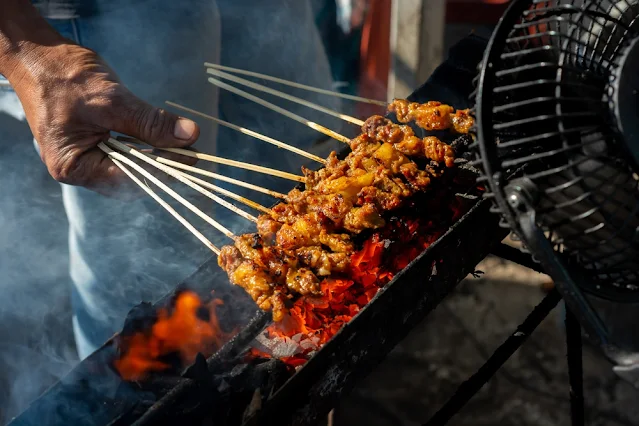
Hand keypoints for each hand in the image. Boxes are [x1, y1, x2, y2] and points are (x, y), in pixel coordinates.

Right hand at [6, 40, 199, 195]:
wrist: (39, 56)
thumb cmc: (64, 77)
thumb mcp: (111, 100)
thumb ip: (150, 122)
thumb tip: (190, 135)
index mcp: (73, 167)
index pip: (127, 178)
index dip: (162, 169)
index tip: (191, 157)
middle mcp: (79, 169)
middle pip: (130, 178)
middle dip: (163, 166)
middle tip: (193, 153)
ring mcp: (86, 158)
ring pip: (131, 167)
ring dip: (158, 157)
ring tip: (185, 147)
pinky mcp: (96, 144)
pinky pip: (127, 153)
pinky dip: (147, 146)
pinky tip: (166, 140)